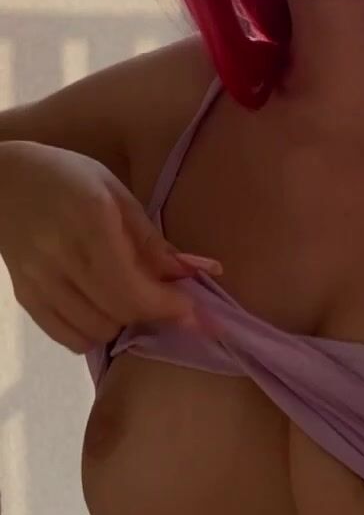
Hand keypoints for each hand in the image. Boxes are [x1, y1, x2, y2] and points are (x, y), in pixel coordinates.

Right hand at [0, 140, 223, 353]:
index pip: (133, 288)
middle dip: (153, 315)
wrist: (2, 183)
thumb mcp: (115, 192)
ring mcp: (40, 283)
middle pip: (118, 313)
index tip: (193, 310)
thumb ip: (150, 237)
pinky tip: (104, 309)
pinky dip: (94, 332)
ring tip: (134, 299)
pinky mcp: (27, 298)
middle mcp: (62, 259)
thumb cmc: (67, 177)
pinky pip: (67, 337)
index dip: (167, 306)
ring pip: (95, 331)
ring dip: (124, 323)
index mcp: (90, 225)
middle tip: (170, 303)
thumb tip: (191, 272)